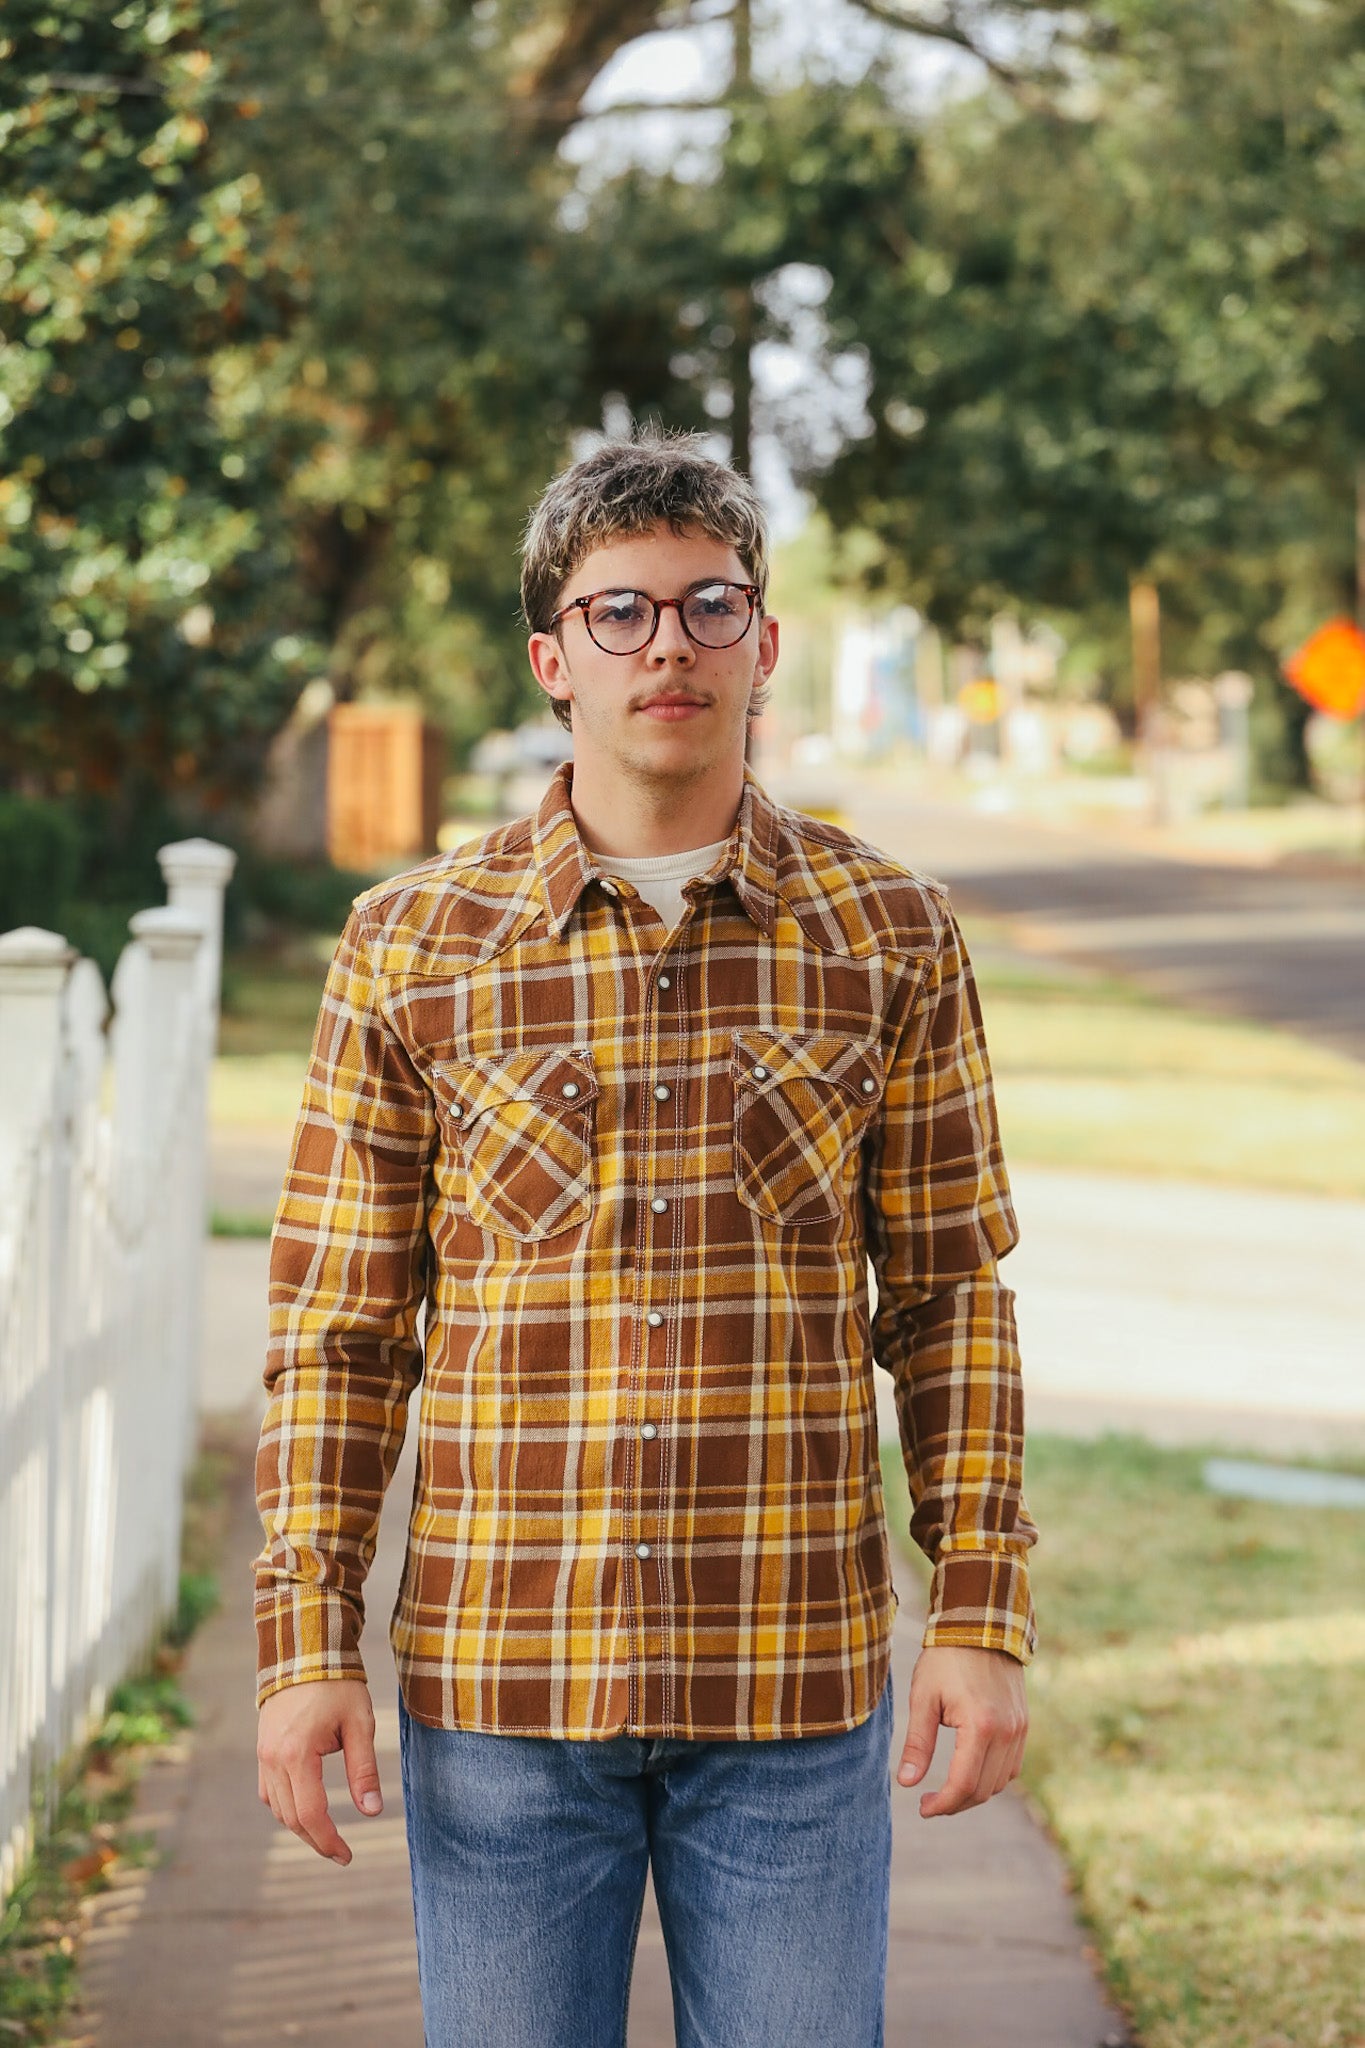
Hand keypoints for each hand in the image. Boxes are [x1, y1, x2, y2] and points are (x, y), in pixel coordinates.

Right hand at [257, 1677, 382, 1864]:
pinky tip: (305, 1807)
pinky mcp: (262, 1749)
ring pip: (277, 1808)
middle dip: (316, 1840)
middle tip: (341, 1853)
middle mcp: (272, 1759)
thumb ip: (364, 1769)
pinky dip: (286, 1806)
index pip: (311, 1815)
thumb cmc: (337, 1684)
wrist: (304, 1649)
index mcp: (296, 1754)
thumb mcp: (359, 1724)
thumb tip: (372, 1812)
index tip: (347, 1856)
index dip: (329, 1841)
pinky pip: (269, 1792)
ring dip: (300, 1826)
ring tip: (327, 1834)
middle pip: (291, 1819)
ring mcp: (263, 1755)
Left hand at [896, 1645, 1027, 1818]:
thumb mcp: (923, 1698)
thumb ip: (917, 1743)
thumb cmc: (945, 1658)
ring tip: (946, 1789)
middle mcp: (1007, 1732)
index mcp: (981, 1726)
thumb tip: (907, 1783)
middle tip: (929, 1802)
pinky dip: (991, 1777)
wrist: (980, 1624)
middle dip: (955, 1803)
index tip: (922, 1808)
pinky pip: (1011, 1767)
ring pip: (999, 1782)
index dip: (942, 1804)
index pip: (964, 1784)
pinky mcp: (1023, 1724)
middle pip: (983, 1790)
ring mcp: (1019, 1729)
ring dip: (973, 1793)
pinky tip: (968, 1770)